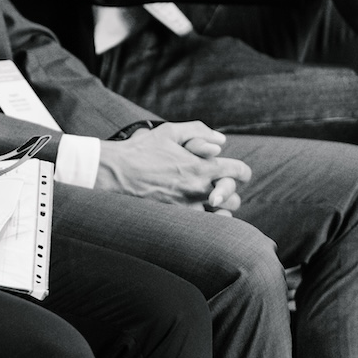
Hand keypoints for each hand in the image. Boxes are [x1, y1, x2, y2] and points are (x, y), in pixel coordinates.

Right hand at [96, 121, 251, 215]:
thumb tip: (222, 141)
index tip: (240, 173)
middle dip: (230, 190)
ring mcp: (188, 207)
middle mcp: (198, 188)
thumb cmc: (141, 149)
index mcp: (200, 166)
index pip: (238, 172)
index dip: (242, 172)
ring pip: (221, 215)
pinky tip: (201, 214)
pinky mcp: (175, 218)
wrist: (116, 172)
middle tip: (221, 187)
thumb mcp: (169, 131)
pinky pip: (203, 226)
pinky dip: (207, 222)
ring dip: (221, 209)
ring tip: (212, 204)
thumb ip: (199, 131)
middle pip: (233, 196)